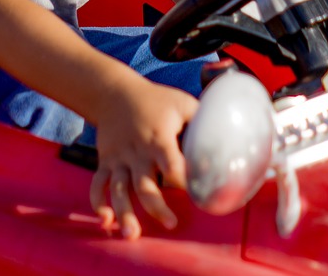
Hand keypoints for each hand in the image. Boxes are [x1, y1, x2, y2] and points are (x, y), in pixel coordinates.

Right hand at [90, 78, 198, 239]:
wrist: (114, 92)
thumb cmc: (156, 100)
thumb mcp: (182, 104)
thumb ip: (203, 122)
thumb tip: (229, 138)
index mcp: (158, 138)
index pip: (171, 163)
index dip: (184, 178)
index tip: (199, 192)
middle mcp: (137, 152)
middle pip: (144, 184)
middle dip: (156, 207)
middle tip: (171, 224)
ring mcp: (119, 159)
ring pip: (120, 189)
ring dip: (124, 212)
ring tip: (131, 235)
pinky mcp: (106, 162)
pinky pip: (99, 184)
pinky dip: (98, 201)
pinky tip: (105, 220)